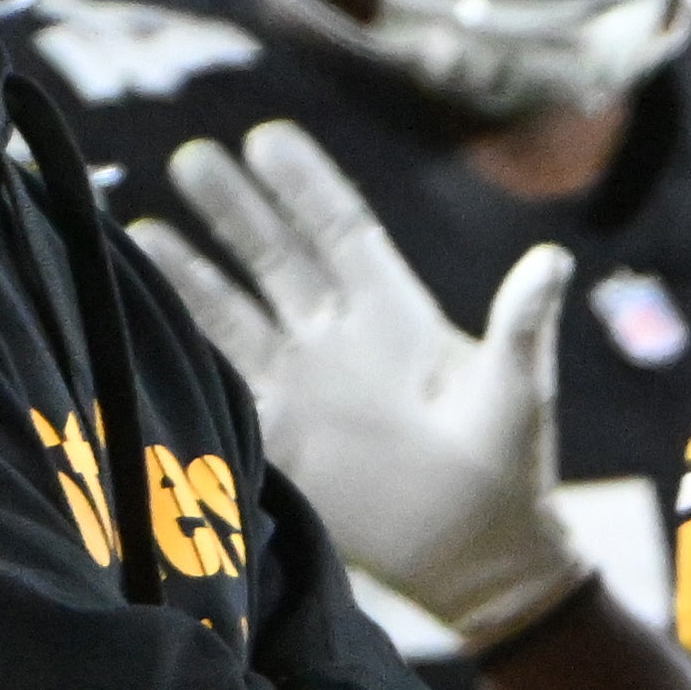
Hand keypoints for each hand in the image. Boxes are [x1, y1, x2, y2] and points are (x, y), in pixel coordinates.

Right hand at [129, 121, 587, 647]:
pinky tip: (137, 313)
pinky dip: (179, 348)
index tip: (265, 136)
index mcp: (398, 312)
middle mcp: (340, 336)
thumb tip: (553, 260)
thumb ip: (522, 325)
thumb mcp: (517, 388)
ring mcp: (302, 381)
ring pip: (232, 309)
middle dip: (234, 208)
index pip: (341, 229)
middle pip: (275, 255)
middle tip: (192, 157)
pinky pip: (218, 378)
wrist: (480, 553)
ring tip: (138, 225)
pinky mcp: (276, 432)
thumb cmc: (511, 465)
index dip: (305, 184)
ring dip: (189, 270)